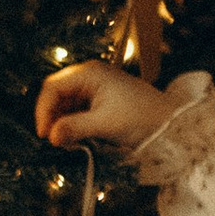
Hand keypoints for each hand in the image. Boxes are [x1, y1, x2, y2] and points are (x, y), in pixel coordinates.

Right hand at [33, 59, 170, 154]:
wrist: (171, 124)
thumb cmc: (142, 118)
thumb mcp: (105, 124)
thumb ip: (75, 128)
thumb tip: (51, 136)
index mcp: (90, 74)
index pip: (53, 87)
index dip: (44, 110)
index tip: (45, 134)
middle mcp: (90, 77)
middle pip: (57, 94)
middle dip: (52, 117)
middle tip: (55, 140)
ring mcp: (95, 89)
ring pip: (65, 105)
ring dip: (62, 123)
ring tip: (68, 142)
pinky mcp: (100, 102)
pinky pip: (77, 111)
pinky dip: (73, 125)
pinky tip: (77, 138)